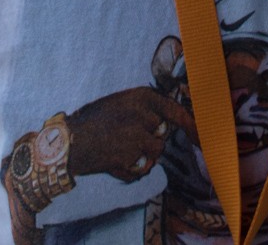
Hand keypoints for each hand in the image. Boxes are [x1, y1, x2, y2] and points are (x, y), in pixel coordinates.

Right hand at [65, 87, 195, 182]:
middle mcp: (142, 114)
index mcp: (141, 97)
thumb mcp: (120, 104)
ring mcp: (136, 137)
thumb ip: (144, 110)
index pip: (175, 111)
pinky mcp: (128, 158)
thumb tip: (167, 122)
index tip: (200, 136)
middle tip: (126, 137)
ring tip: (119, 150)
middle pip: (163, 134)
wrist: (67, 141)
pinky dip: (129, 170)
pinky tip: (112, 162)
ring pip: (155, 153)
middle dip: (150, 139)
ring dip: (142, 156)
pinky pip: (141, 169)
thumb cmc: (93, 121)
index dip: (190, 125)